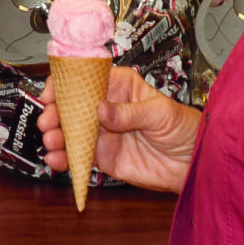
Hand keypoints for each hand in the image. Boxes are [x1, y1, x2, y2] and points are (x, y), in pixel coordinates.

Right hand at [37, 65, 199, 194]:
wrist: (194, 164)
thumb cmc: (184, 128)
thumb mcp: (160, 113)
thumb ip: (129, 113)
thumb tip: (101, 111)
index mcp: (120, 87)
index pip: (85, 80)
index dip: (65, 84)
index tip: (52, 93)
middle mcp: (106, 108)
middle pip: (72, 106)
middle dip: (56, 112)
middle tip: (49, 121)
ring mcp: (103, 133)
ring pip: (71, 131)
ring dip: (57, 136)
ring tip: (51, 141)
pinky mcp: (104, 156)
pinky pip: (79, 156)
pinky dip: (65, 158)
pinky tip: (55, 159)